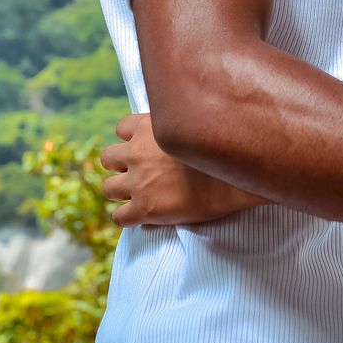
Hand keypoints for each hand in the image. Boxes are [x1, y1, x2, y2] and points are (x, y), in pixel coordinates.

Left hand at [99, 113, 267, 226]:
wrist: (234, 180)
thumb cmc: (222, 150)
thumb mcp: (194, 124)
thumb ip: (176, 126)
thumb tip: (176, 128)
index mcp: (149, 127)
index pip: (121, 128)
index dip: (130, 140)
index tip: (143, 149)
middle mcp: (137, 152)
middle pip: (108, 158)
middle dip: (120, 166)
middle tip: (139, 174)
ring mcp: (138, 181)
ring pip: (107, 188)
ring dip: (121, 192)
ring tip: (139, 196)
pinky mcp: (144, 208)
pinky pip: (119, 217)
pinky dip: (127, 218)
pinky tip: (142, 218)